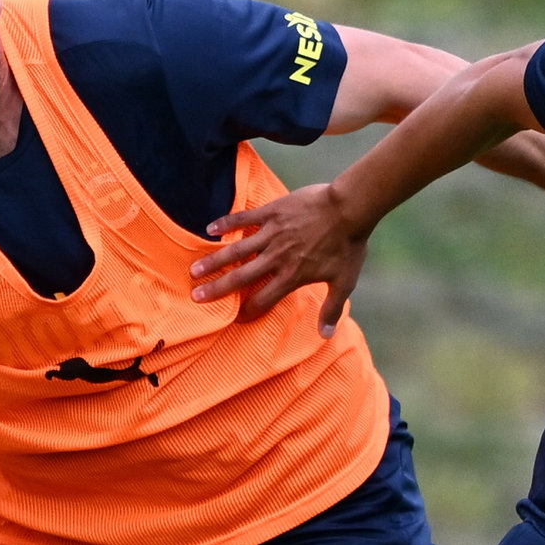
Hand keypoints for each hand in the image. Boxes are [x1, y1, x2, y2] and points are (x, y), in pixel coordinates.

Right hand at [188, 182, 367, 336]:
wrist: (349, 209)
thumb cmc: (348, 246)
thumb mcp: (344, 282)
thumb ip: (332, 309)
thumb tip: (326, 336)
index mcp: (291, 277)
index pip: (262, 300)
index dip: (246, 312)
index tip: (233, 319)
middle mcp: (277, 258)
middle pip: (241, 278)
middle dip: (218, 289)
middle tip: (197, 297)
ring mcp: (272, 234)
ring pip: (236, 251)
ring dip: (214, 261)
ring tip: (195, 270)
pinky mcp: (272, 213)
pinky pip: (243, 219)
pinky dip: (226, 224)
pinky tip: (209, 229)